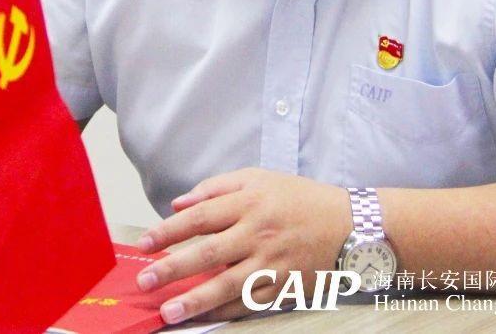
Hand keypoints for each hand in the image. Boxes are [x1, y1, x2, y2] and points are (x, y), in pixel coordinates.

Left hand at [133, 168, 351, 323]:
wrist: (349, 225)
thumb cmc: (301, 199)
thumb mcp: (260, 178)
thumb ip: (216, 187)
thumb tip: (178, 203)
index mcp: (250, 201)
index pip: (200, 216)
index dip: (169, 230)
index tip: (146, 243)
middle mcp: (258, 232)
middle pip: (208, 252)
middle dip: (172, 267)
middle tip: (145, 279)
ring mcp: (272, 263)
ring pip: (227, 284)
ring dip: (195, 299)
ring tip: (168, 310)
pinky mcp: (283, 285)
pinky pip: (248, 303)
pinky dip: (223, 312)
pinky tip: (201, 318)